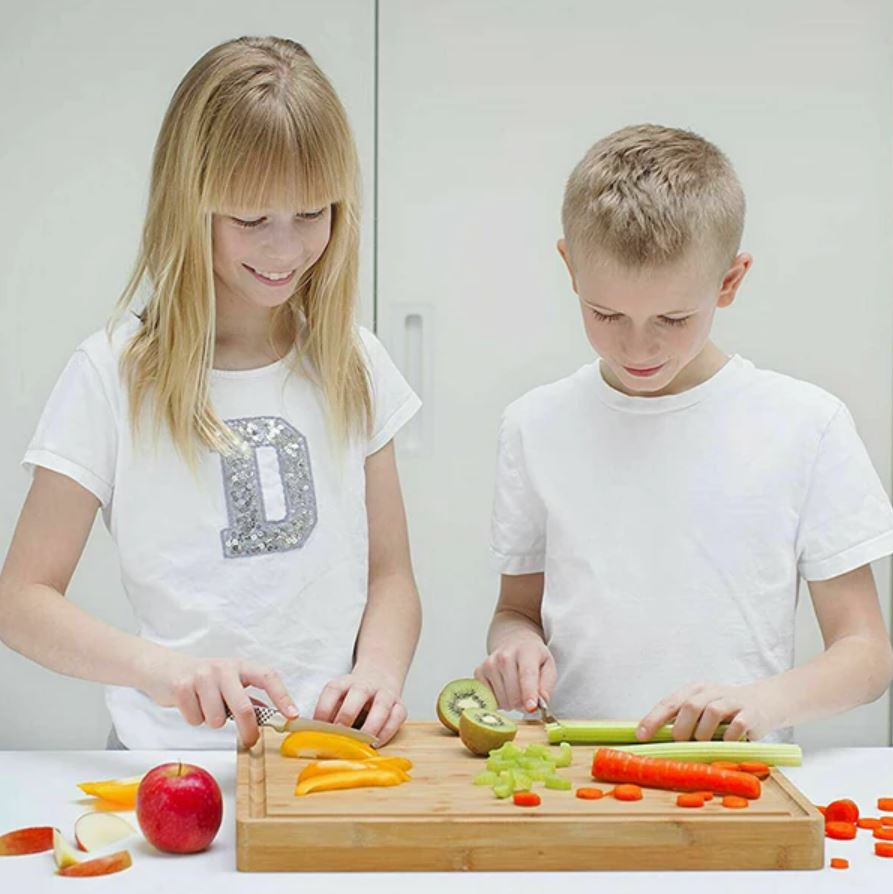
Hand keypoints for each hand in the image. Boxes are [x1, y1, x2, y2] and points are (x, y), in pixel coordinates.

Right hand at [142, 651, 298, 746]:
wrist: (166, 669)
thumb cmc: (204, 680)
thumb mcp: (231, 683)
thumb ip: (249, 699)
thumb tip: (272, 717)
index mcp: (241, 666)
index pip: (267, 677)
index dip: (282, 696)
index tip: (293, 715)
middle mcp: (224, 668)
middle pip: (244, 707)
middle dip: (248, 729)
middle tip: (250, 740)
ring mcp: (202, 675)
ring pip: (216, 719)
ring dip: (212, 721)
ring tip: (206, 708)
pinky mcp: (182, 686)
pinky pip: (195, 719)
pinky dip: (194, 719)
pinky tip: (191, 705)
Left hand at [313, 667, 405, 745]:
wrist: (379, 679)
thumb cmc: (353, 699)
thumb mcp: (338, 699)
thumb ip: (329, 715)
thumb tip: (316, 738)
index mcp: (345, 683)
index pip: (333, 690)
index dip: (324, 709)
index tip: (318, 729)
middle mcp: (366, 685)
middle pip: (358, 694)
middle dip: (348, 715)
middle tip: (340, 735)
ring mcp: (385, 694)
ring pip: (381, 706)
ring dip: (370, 726)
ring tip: (362, 744)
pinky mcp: (399, 706)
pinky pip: (396, 717)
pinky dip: (387, 732)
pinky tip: (376, 743)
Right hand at [474, 639, 556, 713]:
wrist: (515, 644)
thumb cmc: (533, 658)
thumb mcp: (549, 667)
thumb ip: (546, 686)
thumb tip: (540, 703)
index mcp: (526, 651)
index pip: (527, 674)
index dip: (529, 693)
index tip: (531, 708)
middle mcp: (504, 655)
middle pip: (514, 693)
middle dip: (523, 703)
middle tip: (527, 697)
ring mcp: (489, 663)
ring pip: (503, 700)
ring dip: (511, 703)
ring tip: (515, 690)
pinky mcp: (479, 672)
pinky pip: (490, 700)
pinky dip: (499, 701)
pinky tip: (504, 690)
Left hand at [635, 680, 781, 742]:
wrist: (765, 701)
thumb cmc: (726, 711)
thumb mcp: (702, 709)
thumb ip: (682, 720)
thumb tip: (655, 740)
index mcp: (695, 689)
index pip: (669, 702)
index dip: (653, 719)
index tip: (641, 736)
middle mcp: (712, 692)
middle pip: (690, 706)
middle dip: (681, 729)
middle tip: (681, 743)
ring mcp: (732, 701)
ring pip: (712, 712)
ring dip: (704, 733)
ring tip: (704, 742)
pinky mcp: (751, 714)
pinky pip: (737, 726)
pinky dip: (728, 737)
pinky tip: (727, 743)